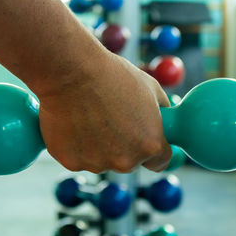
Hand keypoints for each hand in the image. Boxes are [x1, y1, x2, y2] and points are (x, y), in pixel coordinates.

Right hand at [36, 52, 171, 173]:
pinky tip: (73, 122)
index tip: (144, 140)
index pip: (160, 162)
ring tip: (89, 117)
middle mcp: (126, 161)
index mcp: (151, 146)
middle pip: (129, 162)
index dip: (153, 150)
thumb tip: (164, 123)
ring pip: (101, 161)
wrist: (73, 71)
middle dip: (123, 147)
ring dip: (98, 147)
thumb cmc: (113, 76)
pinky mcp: (71, 162)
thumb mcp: (151, 89)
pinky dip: (76, 145)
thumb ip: (162, 113)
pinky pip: (78, 157)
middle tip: (111, 120)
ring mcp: (97, 164)